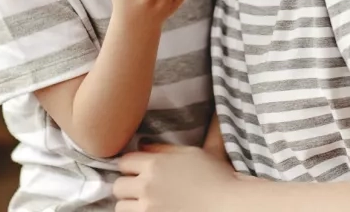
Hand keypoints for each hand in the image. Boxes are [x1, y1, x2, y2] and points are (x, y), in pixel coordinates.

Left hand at [113, 144, 239, 211]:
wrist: (230, 205)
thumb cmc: (217, 178)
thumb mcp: (192, 153)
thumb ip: (164, 149)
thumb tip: (143, 144)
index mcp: (156, 164)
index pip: (124, 161)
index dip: (130, 166)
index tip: (137, 171)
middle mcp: (148, 186)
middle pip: (119, 185)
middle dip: (127, 186)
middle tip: (140, 190)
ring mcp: (150, 208)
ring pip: (121, 206)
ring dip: (130, 205)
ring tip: (145, 204)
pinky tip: (151, 211)